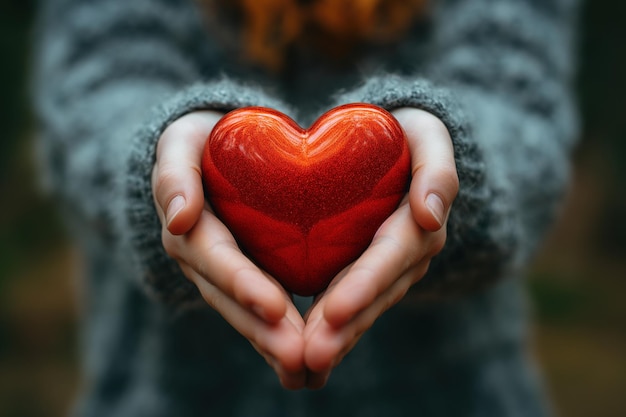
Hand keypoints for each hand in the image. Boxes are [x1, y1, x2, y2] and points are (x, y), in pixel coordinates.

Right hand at [152, 111, 306, 388]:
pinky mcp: (244, 279)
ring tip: (308, 371)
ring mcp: (222, 275)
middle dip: (265, 331)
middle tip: (300, 357)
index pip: (219, 260)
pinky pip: (260, 312)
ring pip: (247, 315)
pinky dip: (280, 337)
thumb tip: (178, 218)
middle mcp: (203, 260)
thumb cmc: (199, 140)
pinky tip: (308, 362)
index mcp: (191, 229)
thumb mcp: (180, 142)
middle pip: (234, 300)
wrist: (208, 151)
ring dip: (275, 345)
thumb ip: (174, 174)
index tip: (277, 308)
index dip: (245, 284)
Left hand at [302, 107, 458, 387]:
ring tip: (305, 365)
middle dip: (346, 326)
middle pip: (376, 293)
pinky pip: (351, 304)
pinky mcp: (368, 275)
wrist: (399, 145)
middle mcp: (408, 254)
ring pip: (364, 308)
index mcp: (420, 221)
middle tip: (313, 354)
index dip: (365, 284)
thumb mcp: (428, 135)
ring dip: (337, 337)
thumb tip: (431, 214)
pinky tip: (306, 354)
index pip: (391, 255)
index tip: (334, 312)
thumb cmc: (408, 133)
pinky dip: (332, 330)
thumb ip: (436, 168)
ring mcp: (390, 270)